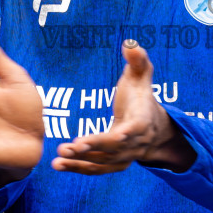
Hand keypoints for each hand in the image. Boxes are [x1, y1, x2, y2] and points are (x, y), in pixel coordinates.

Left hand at [52, 40, 194, 174]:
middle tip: (67, 147)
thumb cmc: (141, 97)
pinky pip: (97, 170)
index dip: (116, 136)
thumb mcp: (142, 76)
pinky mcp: (115, 164)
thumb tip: (130, 43)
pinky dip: (78, 169)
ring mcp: (126, 157)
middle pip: (113, 150)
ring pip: (103, 163)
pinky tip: (59, 165)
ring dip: (80, 163)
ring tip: (58, 159)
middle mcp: (135, 143)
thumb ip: (138, 60)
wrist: (155, 127)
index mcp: (142, 122)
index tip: (101, 137)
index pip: (131, 131)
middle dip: (91, 149)